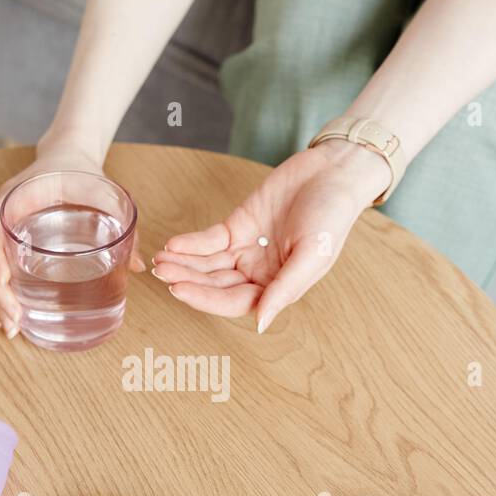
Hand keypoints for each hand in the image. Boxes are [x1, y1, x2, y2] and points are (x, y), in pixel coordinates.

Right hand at [0, 136, 144, 338]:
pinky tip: (13, 316)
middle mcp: (4, 211)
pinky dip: (5, 290)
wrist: (68, 154)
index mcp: (18, 194)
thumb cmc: (82, 171)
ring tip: (11, 327)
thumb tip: (138, 265)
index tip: (4, 280)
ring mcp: (5, 225)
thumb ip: (122, 222)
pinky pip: (1, 264)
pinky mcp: (13, 237)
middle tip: (13, 320)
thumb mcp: (104, 191)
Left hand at [153, 139, 391, 332]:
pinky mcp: (238, 226)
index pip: (235, 302)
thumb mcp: (312, 256)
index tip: (180, 290)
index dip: (206, 299)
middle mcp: (259, 273)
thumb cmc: (333, 217)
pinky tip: (174, 245)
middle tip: (162, 273)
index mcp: (278, 288)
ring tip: (161, 260)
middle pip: (215, 285)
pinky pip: (209, 240)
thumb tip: (261, 324)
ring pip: (208, 264)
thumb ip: (285, 290)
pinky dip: (191, 243)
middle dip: (188, 280)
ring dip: (184, 263)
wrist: (334, 172)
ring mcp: (246, 250)